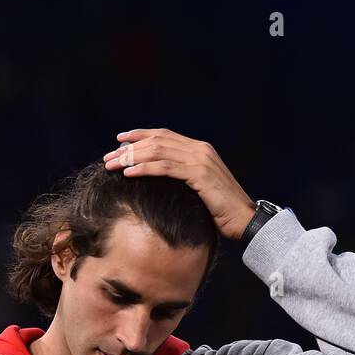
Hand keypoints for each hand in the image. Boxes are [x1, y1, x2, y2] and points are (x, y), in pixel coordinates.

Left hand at [103, 129, 256, 240]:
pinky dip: (144, 168)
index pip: (164, 135)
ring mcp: (200, 160)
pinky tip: (128, 174)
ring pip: (158, 151)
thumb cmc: (222, 211)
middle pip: (157, 141)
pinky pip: (165, 168)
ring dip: (131, 158)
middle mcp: (199, 149)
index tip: (119, 139)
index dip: (140, 135)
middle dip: (129, 148)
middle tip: (109, 158)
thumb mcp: (201, 189)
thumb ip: (184, 178)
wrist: (245, 220)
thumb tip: (161, 180)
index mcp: (199, 149)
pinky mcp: (199, 174)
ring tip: (113, 165)